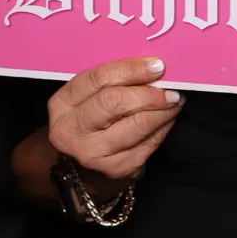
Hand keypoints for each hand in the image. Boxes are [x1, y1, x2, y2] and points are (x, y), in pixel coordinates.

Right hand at [47, 56, 183, 186]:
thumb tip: (151, 67)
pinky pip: (148, 144)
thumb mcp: (86, 100)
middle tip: (170, 88)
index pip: (97, 79)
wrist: (84, 172)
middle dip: (148, 93)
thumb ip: (110, 82)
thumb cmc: (90, 123)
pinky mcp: (117, 170)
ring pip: (136, 125)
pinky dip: (163, 127)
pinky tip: (168, 118)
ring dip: (162, 111)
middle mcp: (71, 131)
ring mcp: (93, 153)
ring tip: (174, 101)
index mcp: (62, 104)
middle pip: (114, 102)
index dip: (130, 70)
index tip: (156, 66)